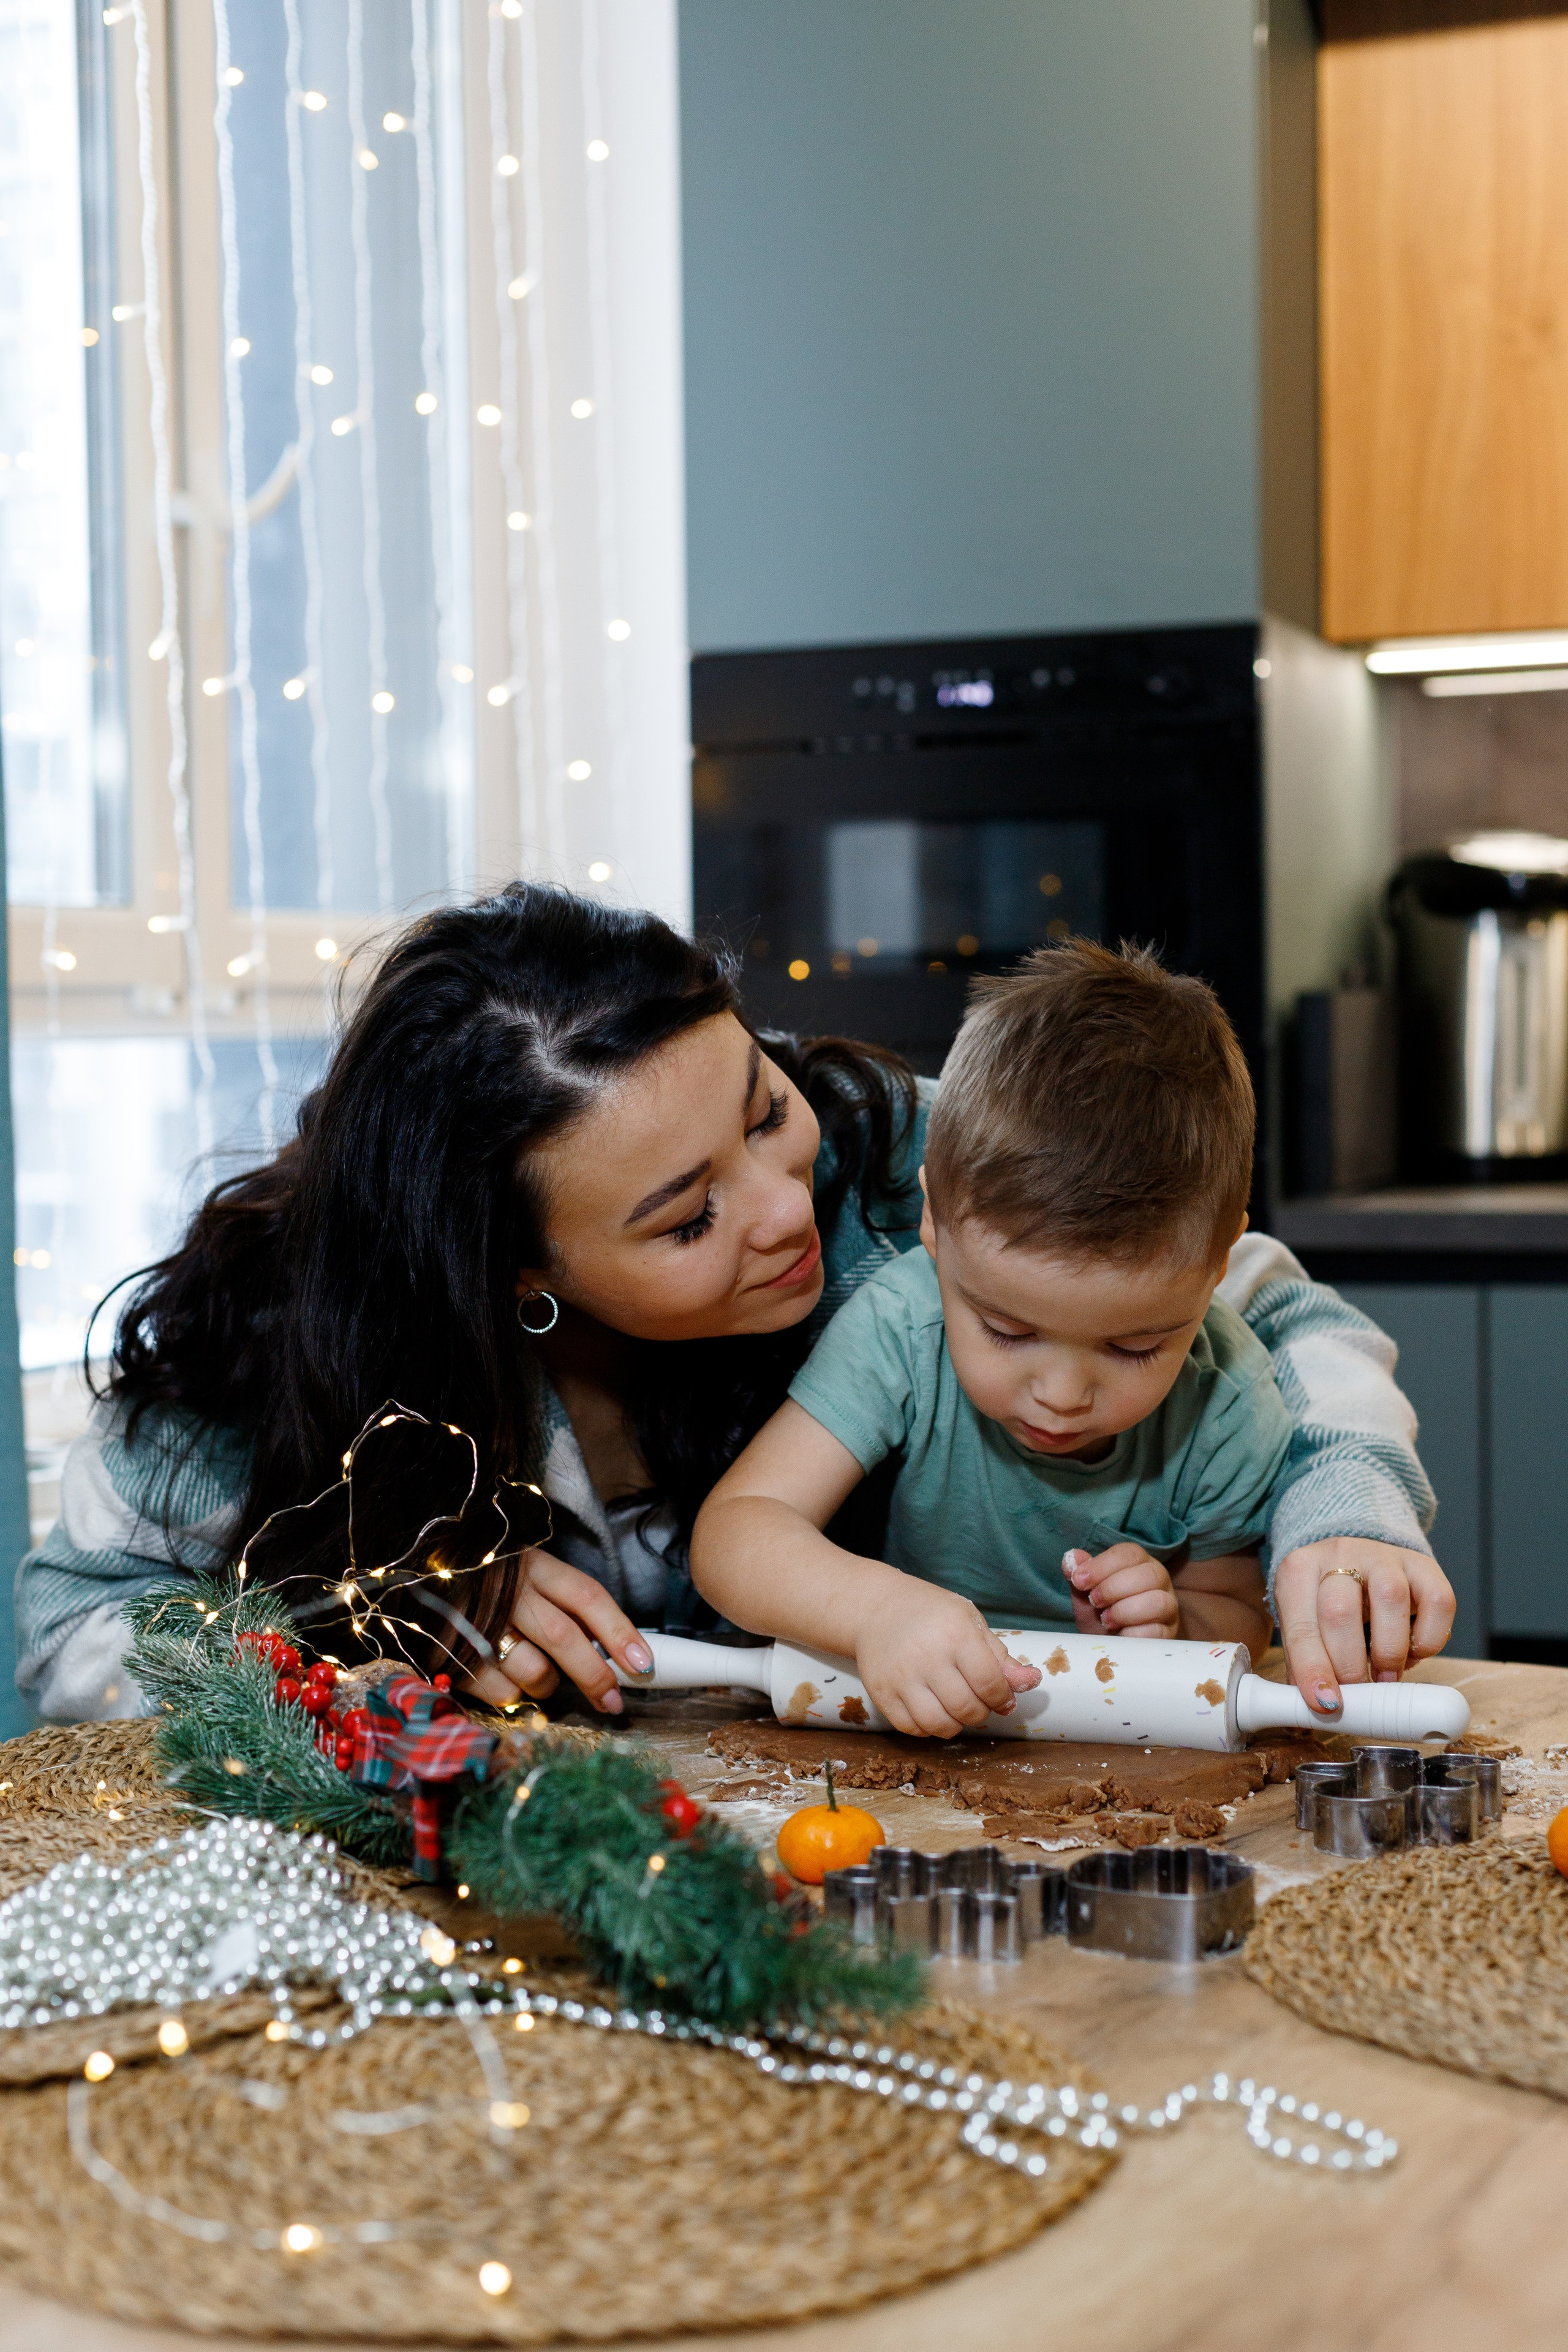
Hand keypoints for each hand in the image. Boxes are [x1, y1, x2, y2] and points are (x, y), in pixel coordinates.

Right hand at [463, 1547, 654, 1715]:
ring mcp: (479, 1625)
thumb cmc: (487, 1583)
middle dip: (595, 1675)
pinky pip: (502, 1693)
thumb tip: (613, 1650)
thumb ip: (564, 1605)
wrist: (419, 1576)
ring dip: (548, 1684)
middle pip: (565, 1637)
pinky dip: (513, 1694)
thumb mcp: (527, 1575)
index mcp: (533, 1567)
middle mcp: (508, 1592)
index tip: (642, 1663)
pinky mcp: (454, 1657)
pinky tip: (504, 1677)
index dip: (619, 1631)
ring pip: (535, 1671)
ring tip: (538, 1672)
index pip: (587, 1596)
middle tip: (612, 1701)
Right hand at [854, 1577, 1040, 1738]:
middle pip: (966, 1708)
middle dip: (981, 1713)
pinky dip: (928, 1727)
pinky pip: (911, 1728)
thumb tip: (1031, 1682)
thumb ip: (1000, 1656)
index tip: (1003, 1698)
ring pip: (939, 1724)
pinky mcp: (881, 1693)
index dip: (1003, 1698)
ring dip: (956, 1725)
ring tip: (957, 1709)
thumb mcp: (969, 1622)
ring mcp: (900, 1677)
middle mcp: (926, 1656)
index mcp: (955, 1634)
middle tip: (979, 1702)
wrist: (877, 1609)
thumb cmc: (931, 1614)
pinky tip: (933, 1709)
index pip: (990, 1683)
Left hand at [1064, 1544, 1179, 1638]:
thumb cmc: (1100, 1613)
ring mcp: (1168, 1607)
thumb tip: (1072, 1558)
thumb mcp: (1084, 1592)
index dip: (1102, 1565)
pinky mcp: (1169, 1633)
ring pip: (1158, 1602)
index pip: (1129, 1553)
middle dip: (1113, 1588)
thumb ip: (1078, 1574)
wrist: (1110, 1645)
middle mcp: (1159, 1580)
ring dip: (1125, 1611)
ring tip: (1106, 1620)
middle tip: (1094, 1601)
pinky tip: (1119, 1635)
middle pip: (1148, 1575)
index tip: (1079, 1580)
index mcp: (1139, 1563)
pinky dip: (1132, 1634)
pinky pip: (1157, 1631)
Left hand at [1272, 1539, 1456, 1719]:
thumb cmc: (1326, 1596)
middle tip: (1359, 1691)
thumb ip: (1305, 1664)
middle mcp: (1339, 1556)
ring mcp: (1383, 1557)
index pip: (1301, 1627)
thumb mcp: (1305, 1621)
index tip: (1326, 1704)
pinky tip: (1414, 1650)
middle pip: (1340, 1611)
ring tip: (1386, 1675)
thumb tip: (1310, 1714)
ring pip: (1391, 1599)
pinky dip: (1429, 1638)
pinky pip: (1438, 1601)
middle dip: (1350, 1665)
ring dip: (1390, 1652)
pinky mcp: (1423, 1565)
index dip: (1313, 1670)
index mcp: (1298, 1572)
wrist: (1356, 1548)